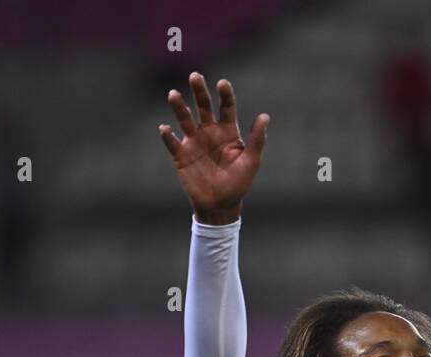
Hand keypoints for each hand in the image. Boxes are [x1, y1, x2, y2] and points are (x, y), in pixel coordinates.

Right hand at [160, 72, 268, 223]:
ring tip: (173, 94)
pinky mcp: (180, 155)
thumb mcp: (251, 162)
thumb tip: (265, 116)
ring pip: (184, 118)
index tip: (222, 83)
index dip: (224, 94)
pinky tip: (165, 129)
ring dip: (179, 107)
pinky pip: (172, 142)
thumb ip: (257, 139)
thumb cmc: (238, 184)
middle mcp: (209, 131)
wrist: (220, 206)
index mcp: (227, 131)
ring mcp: (194, 142)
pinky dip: (168, 135)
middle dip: (199, 91)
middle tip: (195, 76)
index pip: (226, 106)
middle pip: (203, 106)